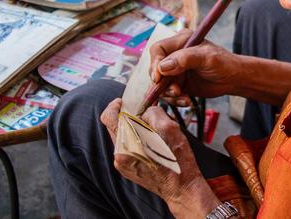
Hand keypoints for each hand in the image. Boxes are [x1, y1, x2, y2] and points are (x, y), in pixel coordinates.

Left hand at [100, 99, 219, 216]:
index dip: (115, 106)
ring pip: (122, 136)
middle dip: (128, 117)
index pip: (108, 118)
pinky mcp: (127, 169)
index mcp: (127, 144)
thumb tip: (146, 111)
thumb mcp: (170, 128)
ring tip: (152, 132)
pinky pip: (126, 147)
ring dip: (133, 129)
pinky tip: (151, 143)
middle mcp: (120, 155)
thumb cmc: (178, 160)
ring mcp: (122, 164)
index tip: (124, 102)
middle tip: (145, 115)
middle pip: (115, 126)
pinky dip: (136, 140)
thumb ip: (153, 113)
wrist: (181, 188)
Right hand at [148, 29, 239, 104]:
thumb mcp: (206, 58)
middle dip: (162, 83)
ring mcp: (175, 70)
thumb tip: (162, 67)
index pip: (158, 50)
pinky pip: (167, 94)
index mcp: (180, 41)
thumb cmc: (224, 63)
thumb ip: (184, 59)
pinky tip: (186, 101)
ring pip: (159, 84)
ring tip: (183, 97)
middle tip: (176, 91)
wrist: (233, 79)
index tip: (158, 78)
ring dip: (168, 93)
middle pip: (155, 69)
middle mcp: (174, 55)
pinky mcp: (178, 84)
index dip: (155, 63)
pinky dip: (174, 100)